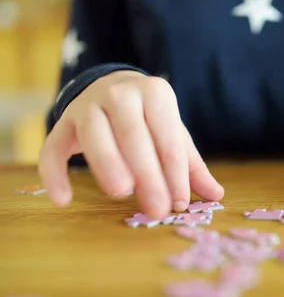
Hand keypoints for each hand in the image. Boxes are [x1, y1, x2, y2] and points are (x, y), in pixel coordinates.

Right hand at [38, 71, 223, 218]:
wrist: (112, 87)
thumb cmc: (150, 119)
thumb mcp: (174, 134)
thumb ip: (191, 165)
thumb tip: (217, 194)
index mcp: (156, 94)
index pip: (167, 138)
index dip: (174, 172)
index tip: (179, 203)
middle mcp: (121, 94)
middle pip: (134, 136)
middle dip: (148, 174)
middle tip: (157, 209)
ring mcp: (88, 105)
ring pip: (95, 135)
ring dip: (108, 163)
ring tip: (122, 193)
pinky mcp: (63, 122)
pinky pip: (53, 148)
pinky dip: (54, 173)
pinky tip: (63, 200)